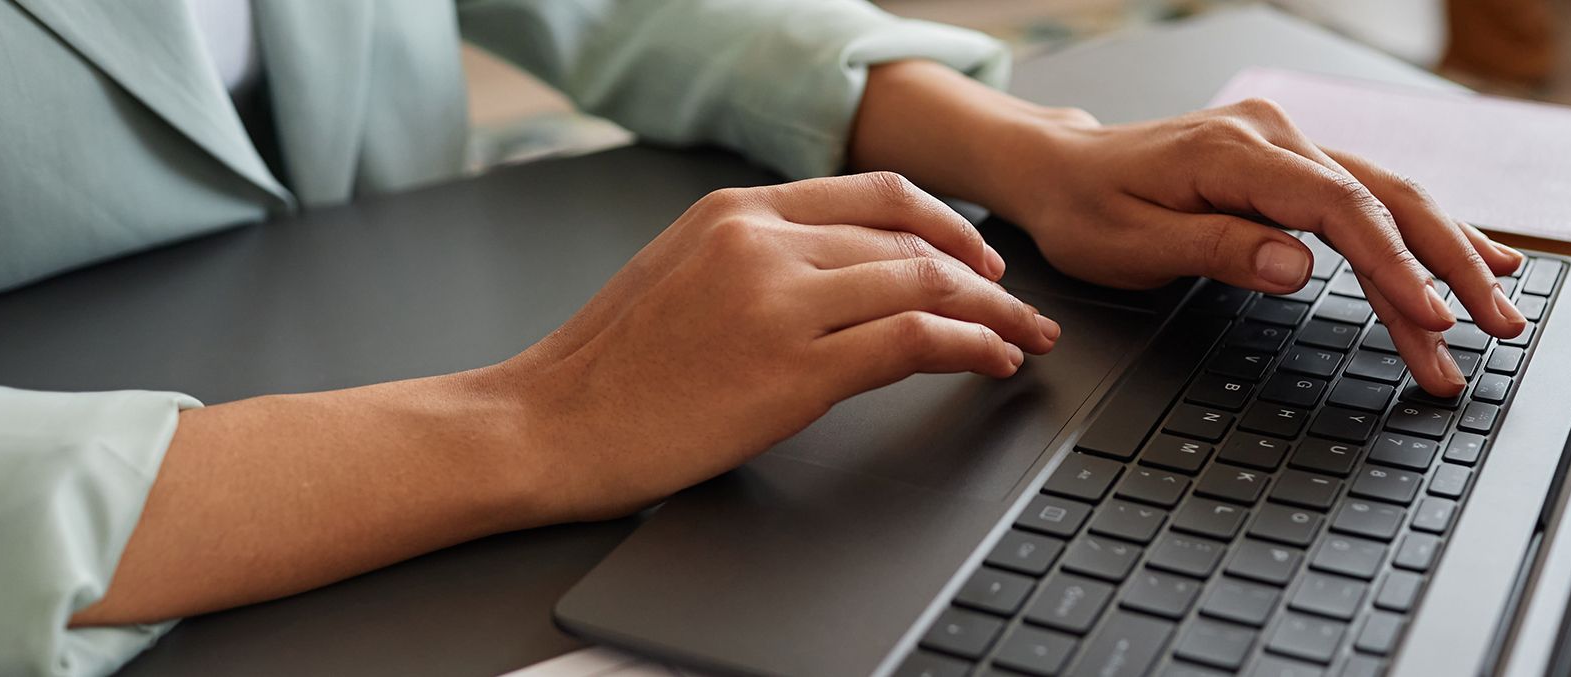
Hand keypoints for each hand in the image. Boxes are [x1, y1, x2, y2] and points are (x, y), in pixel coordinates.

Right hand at [74, 172, 1060, 625]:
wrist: (547, 424)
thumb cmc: (603, 368)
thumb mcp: (682, 277)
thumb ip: (759, 260)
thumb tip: (843, 277)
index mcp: (736, 210)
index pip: (872, 195)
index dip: (941, 224)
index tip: (974, 257)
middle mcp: (764, 240)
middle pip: (911, 238)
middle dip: (982, 272)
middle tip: (1018, 304)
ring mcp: (782, 301)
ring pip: (925, 283)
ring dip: (991, 312)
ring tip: (1023, 338)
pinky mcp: (796, 369)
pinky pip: (913, 342)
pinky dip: (969, 347)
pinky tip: (992, 360)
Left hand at [851, 63, 1523, 394]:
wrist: (1061, 168)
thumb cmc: (1086, 208)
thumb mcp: (1133, 241)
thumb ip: (1220, 248)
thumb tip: (1299, 265)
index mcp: (1235, 151)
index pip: (1340, 208)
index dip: (1393, 265)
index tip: (1431, 317)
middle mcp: (1276, 137)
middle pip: (1387, 199)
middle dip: (1449, 266)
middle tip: (1497, 328)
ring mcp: (1291, 147)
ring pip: (1391, 201)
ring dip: (1448, 259)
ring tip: (1499, 316)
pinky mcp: (1295, 168)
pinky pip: (1373, 200)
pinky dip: (1425, 234)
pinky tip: (1475, 258)